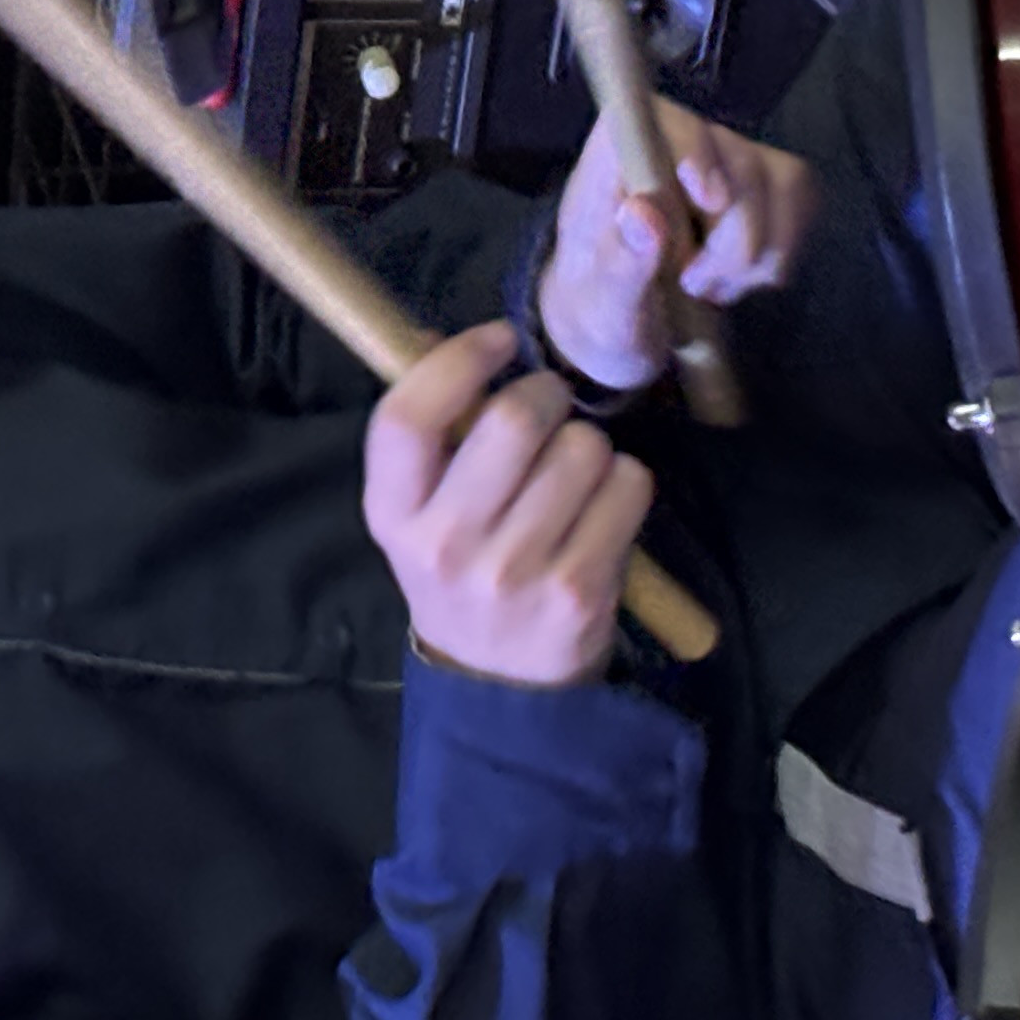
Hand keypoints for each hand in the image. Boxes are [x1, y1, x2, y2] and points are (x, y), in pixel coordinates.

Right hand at [363, 321, 654, 686]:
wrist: (498, 682)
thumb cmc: (461, 572)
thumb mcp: (418, 515)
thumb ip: (430, 436)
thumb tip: (447, 337)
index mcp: (392, 515)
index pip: (408, 417)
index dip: (458, 360)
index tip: (498, 341)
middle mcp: (445, 545)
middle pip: (512, 420)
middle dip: (546, 395)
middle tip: (551, 406)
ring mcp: (514, 572)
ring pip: (582, 448)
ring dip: (589, 443)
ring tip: (574, 473)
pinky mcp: (578, 590)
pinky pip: (627, 487)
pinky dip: (626, 481)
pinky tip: (603, 507)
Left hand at [535, 103, 815, 397]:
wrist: (627, 334)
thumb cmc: (602, 312)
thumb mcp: (602, 309)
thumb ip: (620, 264)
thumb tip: (643, 214)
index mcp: (616, 158)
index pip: (662, 119)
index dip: (696, 150)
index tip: (710, 202)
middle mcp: (674, 144)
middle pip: (738, 161)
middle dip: (734, 239)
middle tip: (695, 286)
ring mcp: (723, 161)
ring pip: (781, 180)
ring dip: (760, 252)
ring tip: (716, 288)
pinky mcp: (761, 187)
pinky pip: (801, 198)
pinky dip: (782, 251)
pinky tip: (744, 280)